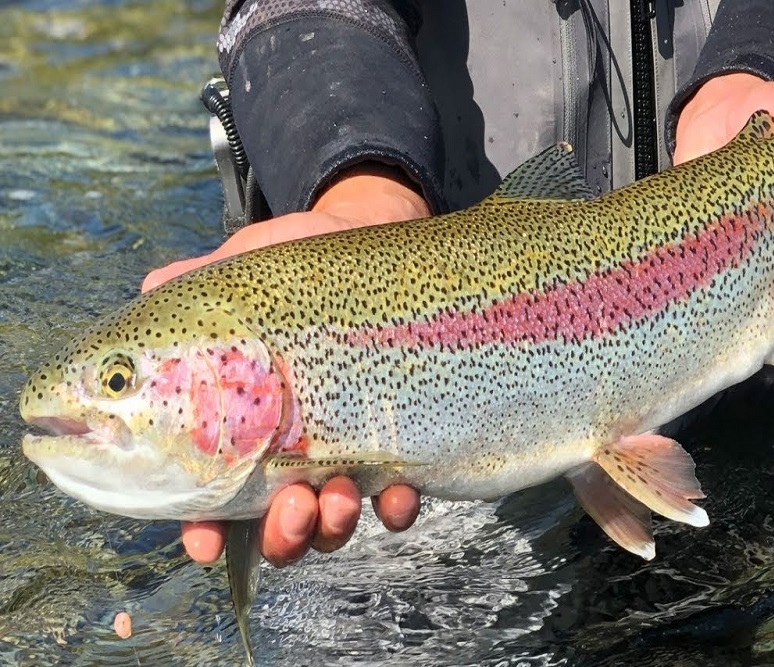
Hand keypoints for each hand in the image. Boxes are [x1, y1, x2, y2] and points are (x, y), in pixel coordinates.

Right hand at [143, 163, 427, 565]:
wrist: (365, 233)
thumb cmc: (288, 263)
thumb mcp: (235, 273)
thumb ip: (186, 290)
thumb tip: (152, 288)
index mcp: (239, 431)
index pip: (211, 499)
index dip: (203, 530)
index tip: (208, 542)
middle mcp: (289, 454)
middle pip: (277, 527)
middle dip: (283, 534)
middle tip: (292, 504)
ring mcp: (343, 455)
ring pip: (332, 523)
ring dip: (333, 525)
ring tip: (340, 494)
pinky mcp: (395, 444)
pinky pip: (396, 501)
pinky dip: (395, 510)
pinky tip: (397, 493)